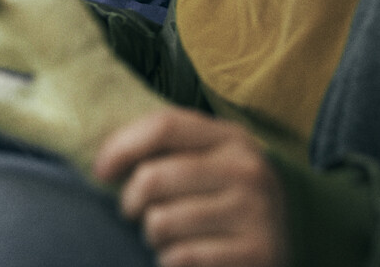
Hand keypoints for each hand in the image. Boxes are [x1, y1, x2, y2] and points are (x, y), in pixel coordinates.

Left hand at [93, 109, 287, 266]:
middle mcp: (249, 170)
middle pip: (153, 177)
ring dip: (153, 237)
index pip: (164, 125)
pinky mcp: (256, 254)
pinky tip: (188, 258)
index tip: (100, 171)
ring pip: (161, 222)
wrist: (278, 258)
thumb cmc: (223, 208)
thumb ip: (168, 151)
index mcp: (233, 139)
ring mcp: (256, 213)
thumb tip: (105, 158)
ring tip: (170, 237)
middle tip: (137, 214)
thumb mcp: (206, 167)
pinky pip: (179, 257)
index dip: (121, 146)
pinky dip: (170, 262)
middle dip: (131, 203)